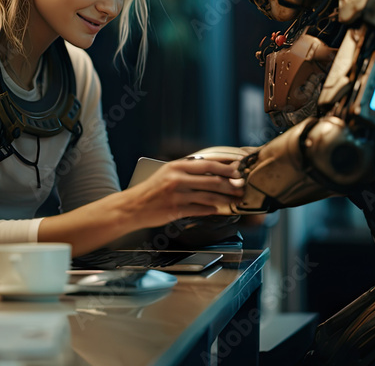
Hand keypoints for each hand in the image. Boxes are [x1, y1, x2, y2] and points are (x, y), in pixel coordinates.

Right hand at [124, 158, 244, 228]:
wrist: (133, 206)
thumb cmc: (151, 189)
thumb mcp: (167, 172)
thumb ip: (187, 170)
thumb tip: (211, 170)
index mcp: (177, 166)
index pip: (207, 164)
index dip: (226, 168)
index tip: (237, 171)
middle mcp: (178, 179)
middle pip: (212, 180)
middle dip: (230, 184)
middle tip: (241, 187)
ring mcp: (177, 195)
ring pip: (209, 196)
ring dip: (225, 199)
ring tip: (234, 200)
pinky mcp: (176, 210)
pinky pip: (200, 209)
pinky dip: (212, 210)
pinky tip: (218, 209)